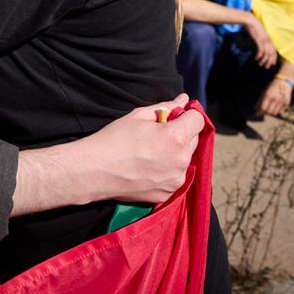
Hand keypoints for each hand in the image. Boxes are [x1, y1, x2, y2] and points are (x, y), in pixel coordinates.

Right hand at [76, 95, 201, 203]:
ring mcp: (175, 180)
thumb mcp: (139, 116)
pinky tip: (148, 168)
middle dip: (181, 134)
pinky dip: (167, 171)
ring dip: (175, 153)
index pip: (198, 120)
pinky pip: (175, 177)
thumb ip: (166, 107)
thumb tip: (184, 99)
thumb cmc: (115, 139)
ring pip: (185, 160)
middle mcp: (181, 160)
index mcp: (176, 137)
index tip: (174, 117)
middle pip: (194, 140)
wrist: (95, 171)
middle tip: (157, 134)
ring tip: (151, 153)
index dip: (187, 115)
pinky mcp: (167, 194)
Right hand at [245, 16, 277, 67]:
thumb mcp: (260, 35)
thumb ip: (262, 40)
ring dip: (264, 60)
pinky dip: (259, 55)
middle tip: (266, 67)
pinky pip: (261, 50)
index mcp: (269, 39)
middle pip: (272, 53)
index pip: (274, 51)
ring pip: (267, 53)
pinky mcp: (259, 40)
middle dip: (270, 61)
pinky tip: (256, 58)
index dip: (274, 58)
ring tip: (260, 64)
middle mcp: (268, 40)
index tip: (272, 64)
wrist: (250, 21)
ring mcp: (264, 40)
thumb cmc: (254, 27)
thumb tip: (261, 45)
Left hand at [257, 78, 290, 116]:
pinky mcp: (286, 103)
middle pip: (269, 112)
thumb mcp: (264, 92)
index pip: (263, 108)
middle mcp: (276, 99)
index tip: (258, 112)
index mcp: (268, 95)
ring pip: (275, 113)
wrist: (284, 82)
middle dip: (265, 113)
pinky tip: (276, 105)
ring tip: (269, 108)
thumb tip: (256, 110)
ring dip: (271, 113)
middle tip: (264, 111)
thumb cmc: (271, 87)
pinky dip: (276, 110)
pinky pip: (280, 111)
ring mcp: (282, 101)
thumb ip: (260, 101)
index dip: (260, 111)